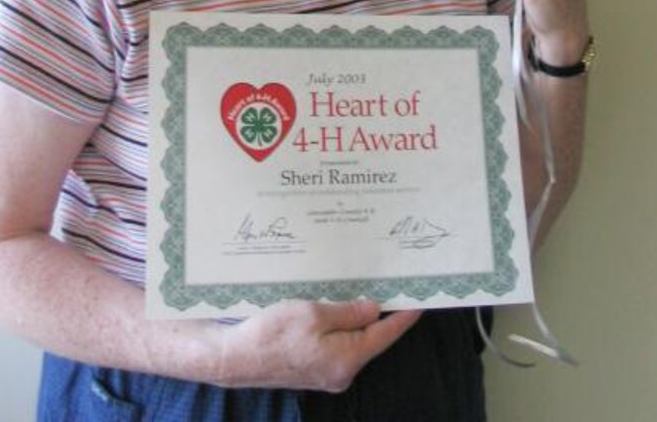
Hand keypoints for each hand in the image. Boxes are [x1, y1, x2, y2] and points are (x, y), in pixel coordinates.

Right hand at [216, 299, 421, 392]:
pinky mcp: (313, 368)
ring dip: (358, 317)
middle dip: (381, 312)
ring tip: (366, 289)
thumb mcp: (314, 314)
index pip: (385, 335)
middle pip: (371, 338)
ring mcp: (327, 373)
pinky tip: (338, 306)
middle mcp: (342, 372)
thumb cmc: (273, 334)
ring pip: (352, 340)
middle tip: (392, 284)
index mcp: (347, 359)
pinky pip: (336, 343)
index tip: (421, 299)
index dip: (404, 316)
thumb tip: (375, 310)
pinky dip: (341, 325)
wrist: (235, 357)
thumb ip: (349, 313)